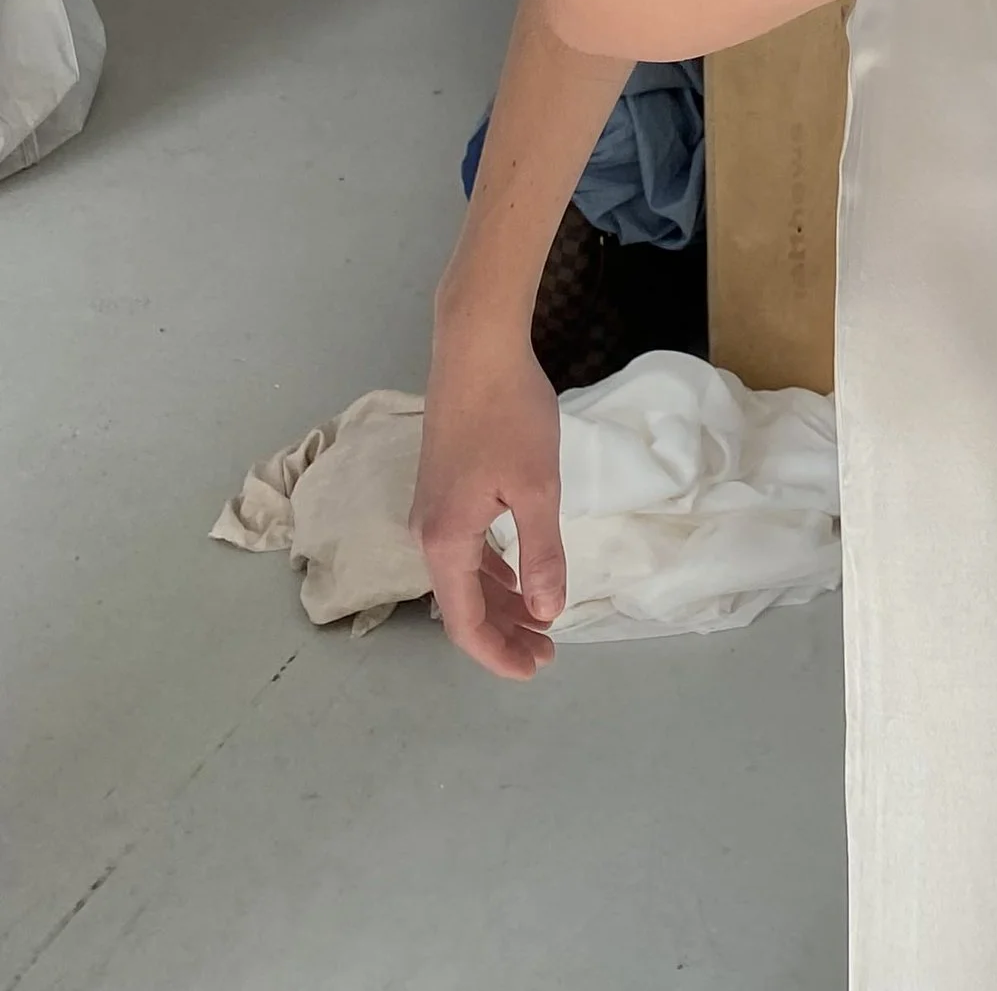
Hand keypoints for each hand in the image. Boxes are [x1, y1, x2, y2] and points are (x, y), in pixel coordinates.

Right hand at [415, 320, 566, 679]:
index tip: (535, 669)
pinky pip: (464, 549)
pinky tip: (518, 577)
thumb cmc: (510, 415)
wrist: (476, 348)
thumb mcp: (538, 488)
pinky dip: (492, 570)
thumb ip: (541, 553)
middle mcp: (428, 533)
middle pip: (462, 605)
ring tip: (540, 624)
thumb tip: (546, 611)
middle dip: (504, 634)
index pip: (465, 623)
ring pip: (464, 576)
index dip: (498, 654)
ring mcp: (431, 509)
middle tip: (547, 653)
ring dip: (500, 603)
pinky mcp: (442, 488)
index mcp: (446, 541)